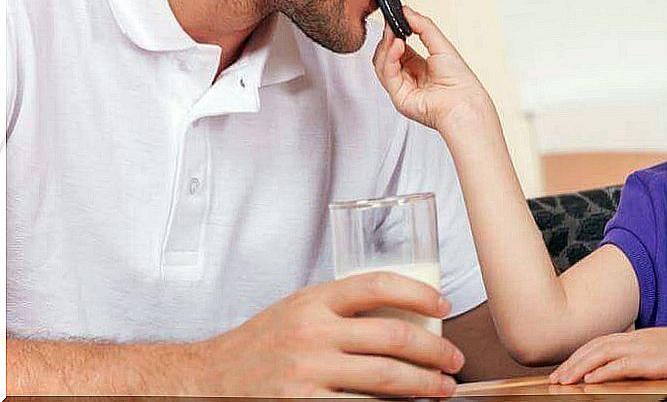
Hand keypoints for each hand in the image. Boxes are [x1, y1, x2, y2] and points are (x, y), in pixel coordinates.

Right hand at [190, 272, 463, 396]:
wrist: (207, 382)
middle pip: (393, 336)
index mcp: (313, 301)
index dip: (419, 292)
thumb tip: (401, 314)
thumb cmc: (260, 346)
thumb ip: (339, 309)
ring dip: (424, 385)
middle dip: (434, 350)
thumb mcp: (297, 311)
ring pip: (385, 378)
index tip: (443, 304)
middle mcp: (311, 333)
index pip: (377, 284)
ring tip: (443, 388)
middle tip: (454, 360)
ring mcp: (307, 373)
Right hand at [373, 7, 491, 132]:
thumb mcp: (441, 44)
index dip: (394, 33)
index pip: (398, 47)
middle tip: (392, 24)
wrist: (463, 102)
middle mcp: (409, 77)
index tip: (394, 18)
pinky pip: (387, 73)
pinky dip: (389, 57)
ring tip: (396, 34)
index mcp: (420, 66)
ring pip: (382, 64)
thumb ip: (423, 25)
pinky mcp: (398, 96)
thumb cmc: (460, 82)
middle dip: (388, 38)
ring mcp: (403, 87)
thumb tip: (407, 11)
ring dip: (386, 46)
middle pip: (386, 55)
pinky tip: (397, 46)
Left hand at [548, 325, 666, 384]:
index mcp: (637, 336)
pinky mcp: (652, 361)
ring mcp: (643, 348)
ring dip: (580, 367)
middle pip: (594, 347)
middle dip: (572, 362)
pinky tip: (589, 380)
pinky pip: (622, 365)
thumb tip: (629, 368)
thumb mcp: (663, 351)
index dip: (579, 354)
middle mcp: (635, 339)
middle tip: (555, 377)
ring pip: (602, 354)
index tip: (564, 367)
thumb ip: (644, 357)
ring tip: (564, 379)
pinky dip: (602, 371)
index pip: (599, 342)